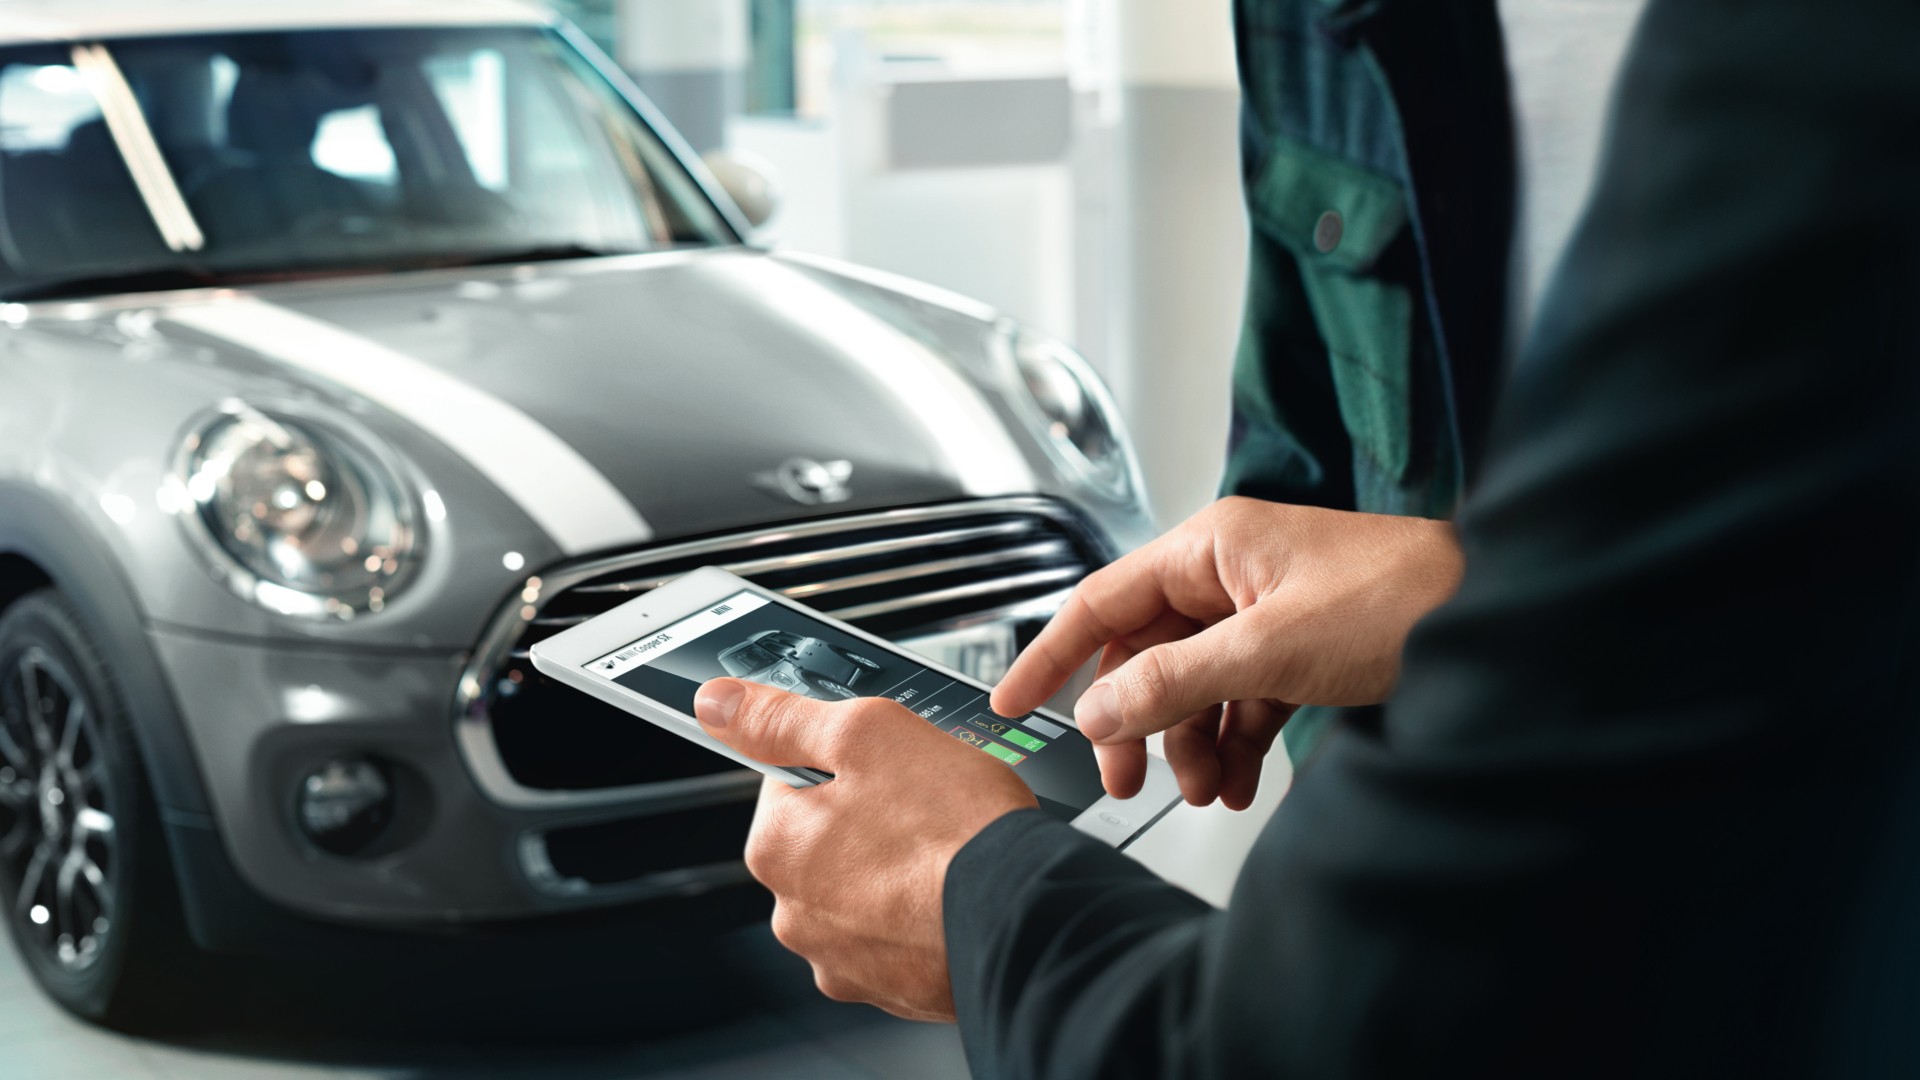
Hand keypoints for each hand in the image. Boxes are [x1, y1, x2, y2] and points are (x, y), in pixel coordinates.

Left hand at [694, 677, 1037, 1021]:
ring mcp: (841, 959)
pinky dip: (917, 918)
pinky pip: (894, 938)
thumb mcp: (868, 733)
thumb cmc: (956, 829)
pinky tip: (951, 896)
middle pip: (825, 839)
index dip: (847, 760)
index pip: (791, 780)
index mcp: (777, 845)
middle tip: (926, 806)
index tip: (887, 765)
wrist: (1026, 919)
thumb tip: (717, 704)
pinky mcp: (889, 989)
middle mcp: (795, 912)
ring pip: (861, 890)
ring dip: (892, 872)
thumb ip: (783, 718)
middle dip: (868, 819)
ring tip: (947, 853)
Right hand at [991, 497, 1461, 808]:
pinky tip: (1239, 781)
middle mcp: (1231, 572)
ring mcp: (1266, 611)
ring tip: (1207, 789)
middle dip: (1137, 721)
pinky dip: (1233, 742)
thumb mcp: (1269, 650)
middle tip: (1129, 780)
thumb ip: (1174, 681)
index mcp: (1211, 546)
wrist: (1501, 615)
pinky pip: (1240, 698)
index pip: (1102, 601)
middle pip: (1147, 652)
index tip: (1013, 704)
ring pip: (1194, 683)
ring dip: (1191, 740)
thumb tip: (1100, 711)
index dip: (1052, 655)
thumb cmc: (1403, 599)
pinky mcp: (1301, 648)